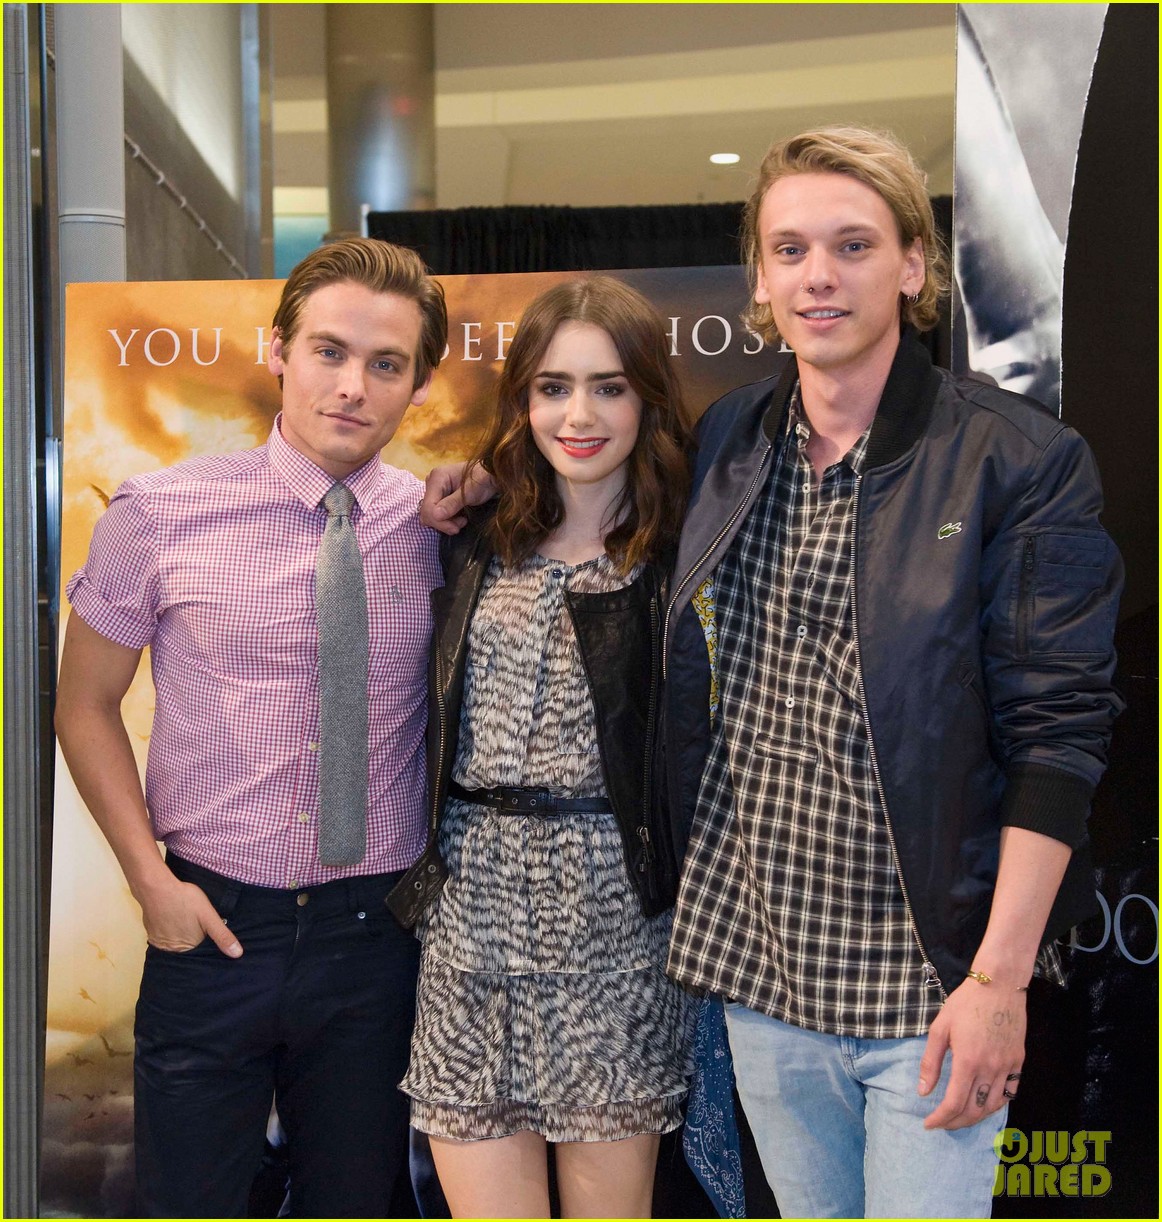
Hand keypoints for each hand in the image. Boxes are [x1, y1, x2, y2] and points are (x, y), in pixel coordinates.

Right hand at [140, 877, 242, 957]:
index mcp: (189, 948)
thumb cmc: (185, 900)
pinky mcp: (151, 934)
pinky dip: (169, 930)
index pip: (202, 950)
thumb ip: (222, 935)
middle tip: (194, 921)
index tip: (207, 930)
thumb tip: (237, 954)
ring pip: (176, 942)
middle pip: (189, 947)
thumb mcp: (209, 916)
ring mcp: (159, 943)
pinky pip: (164, 936)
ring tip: (184, 919)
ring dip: (181, 934)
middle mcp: (172, 950)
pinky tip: (173, 918)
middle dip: (194, 937)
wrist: (157, 888)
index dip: (207, 939)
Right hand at [419, 462, 497, 534]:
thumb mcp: (470, 493)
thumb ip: (452, 503)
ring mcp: (435, 492)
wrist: (491, 478)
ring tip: (463, 520)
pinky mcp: (440, 499)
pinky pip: (437, 515)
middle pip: (427, 513)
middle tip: (462, 523)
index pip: (428, 507)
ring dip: (446, 523)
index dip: (439, 521)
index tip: (456, 528)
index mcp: (437, 477)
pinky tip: (460, 518)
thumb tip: (436, 515)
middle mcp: (432, 484)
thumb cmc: (483, 480)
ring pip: (431, 516)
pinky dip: (448, 521)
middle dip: (443, 523)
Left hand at [918, 976, 1024, 1129]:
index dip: (940, 1118)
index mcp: (968, 1061)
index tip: (928, 1124)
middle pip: (974, 1110)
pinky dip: (996, 1105)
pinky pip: (1010, 1093)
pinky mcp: (1019, 1062)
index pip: (954, 1103)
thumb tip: (923, 1092)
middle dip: (955, 1122)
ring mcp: (1008, 1067)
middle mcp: (990, 1069)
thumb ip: (930, 1062)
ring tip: (959, 1117)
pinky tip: (984, 1104)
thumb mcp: (940, 1028)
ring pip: (992, 1106)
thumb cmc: (965, 1003)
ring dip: (975, 1117)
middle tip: (941, 1123)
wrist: (999, 985)